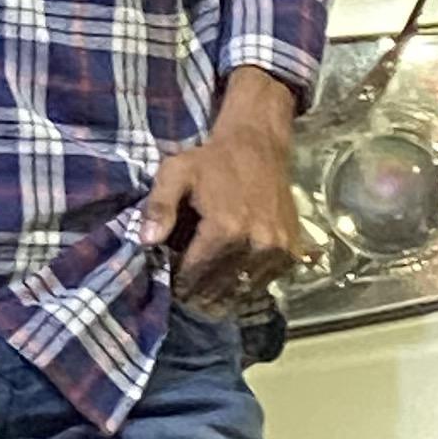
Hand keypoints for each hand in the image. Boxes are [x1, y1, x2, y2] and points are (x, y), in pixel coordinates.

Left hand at [137, 73, 304, 315]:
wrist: (259, 146)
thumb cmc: (211, 160)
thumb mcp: (176, 173)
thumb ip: (159, 206)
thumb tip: (146, 241)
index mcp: (225, 227)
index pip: (195, 273)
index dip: (179, 282)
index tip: (171, 283)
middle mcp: (256, 242)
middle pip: (220, 286)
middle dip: (199, 291)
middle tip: (187, 291)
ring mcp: (277, 249)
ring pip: (243, 288)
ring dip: (223, 292)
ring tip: (207, 287)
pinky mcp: (291, 250)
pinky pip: (265, 281)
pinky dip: (247, 283)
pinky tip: (232, 276)